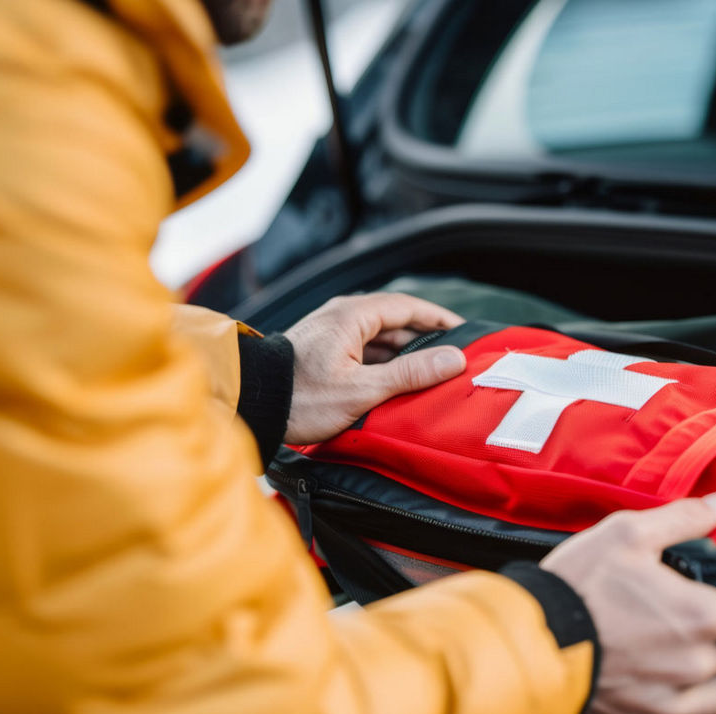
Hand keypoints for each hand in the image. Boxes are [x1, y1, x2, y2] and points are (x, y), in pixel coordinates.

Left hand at [282, 293, 466, 443]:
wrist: (251, 405)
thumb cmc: (299, 398)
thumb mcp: (361, 390)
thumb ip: (409, 373)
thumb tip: (453, 359)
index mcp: (352, 316)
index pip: (408, 307)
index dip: (439, 319)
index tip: (465, 331)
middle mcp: (341, 316)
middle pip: (395, 320)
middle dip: (425, 337)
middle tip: (453, 355)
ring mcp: (330, 332)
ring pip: (379, 336)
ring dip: (404, 352)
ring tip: (430, 372)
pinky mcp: (322, 350)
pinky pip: (364, 348)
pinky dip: (384, 361)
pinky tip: (396, 381)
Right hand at [541, 494, 715, 713]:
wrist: (528, 644)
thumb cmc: (577, 586)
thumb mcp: (626, 534)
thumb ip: (683, 518)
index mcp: (700, 616)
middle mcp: (694, 666)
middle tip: (690, 624)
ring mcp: (669, 704)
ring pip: (715, 698)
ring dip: (704, 680)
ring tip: (675, 659)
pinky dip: (673, 709)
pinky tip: (650, 686)